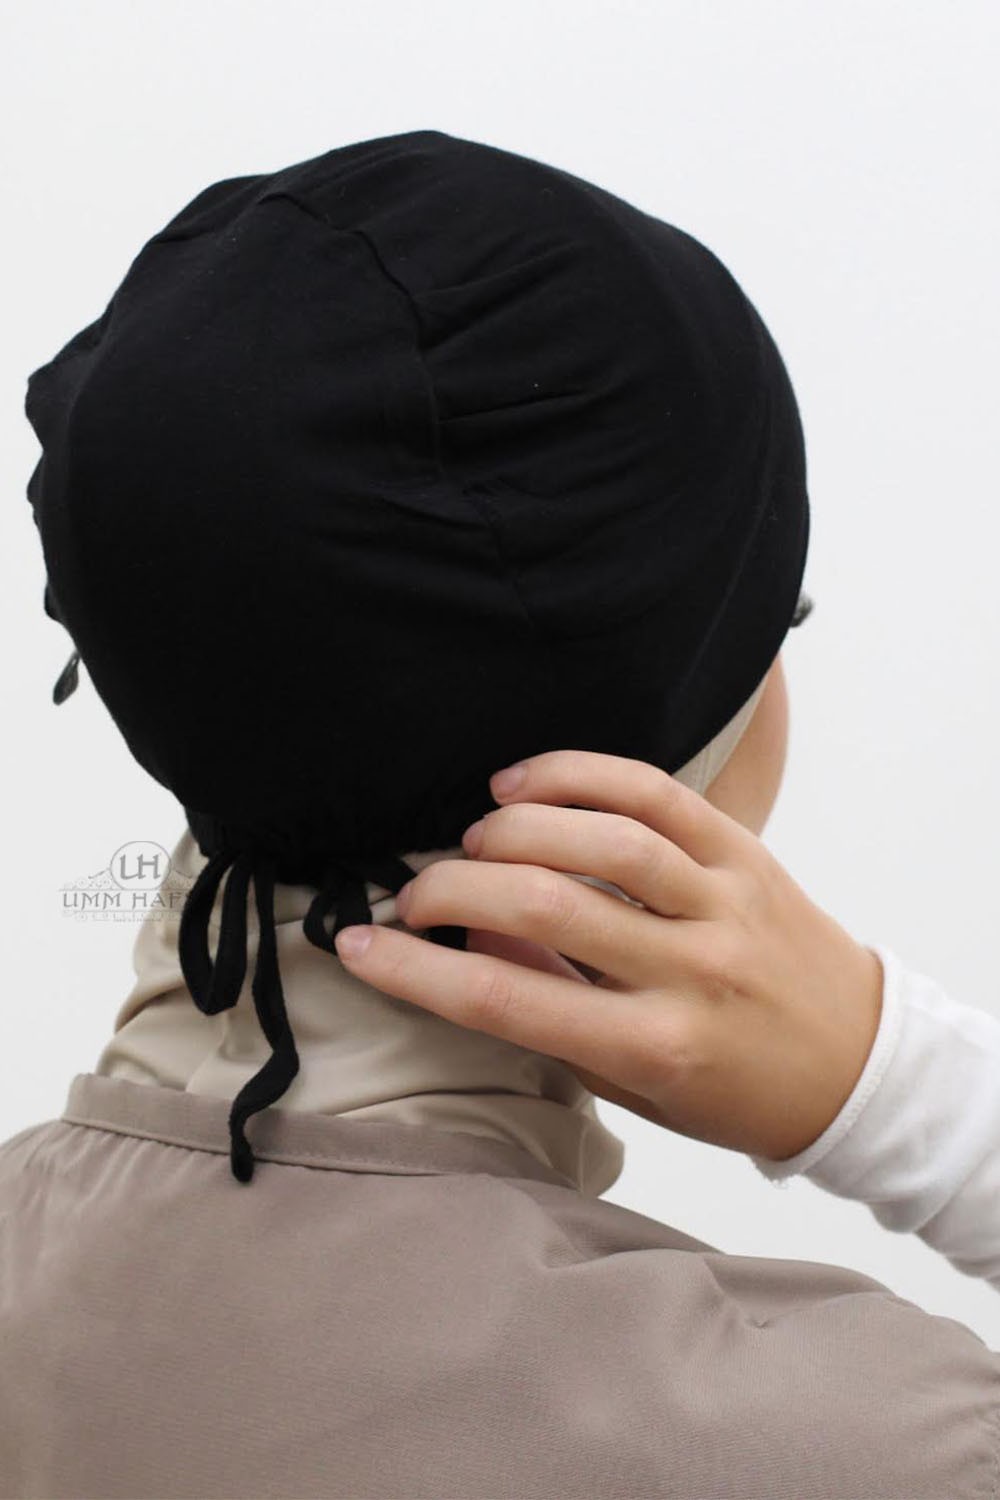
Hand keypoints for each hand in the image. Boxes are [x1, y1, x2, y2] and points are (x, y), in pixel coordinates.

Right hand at [334, 749, 883, 1161]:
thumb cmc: (733, 1088)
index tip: (354, 944)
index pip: (504, 1001)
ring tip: (474, 841)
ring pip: (599, 840)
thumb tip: (467, 945)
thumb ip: (549, 1015)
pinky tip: (524, 781)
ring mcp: (722, 902)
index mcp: (654, 1045)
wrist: (853, 1066)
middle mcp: (689, 970)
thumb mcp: (632, 1084)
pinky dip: (580, 774)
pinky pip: (655, 792)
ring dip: (512, 829)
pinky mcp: (743, 851)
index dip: (412, 969)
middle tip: (414, 892)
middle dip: (449, 890)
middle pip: (541, 906)